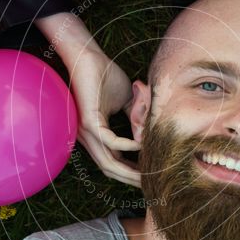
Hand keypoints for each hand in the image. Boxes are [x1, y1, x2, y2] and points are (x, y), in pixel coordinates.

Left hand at [70, 48, 141, 186]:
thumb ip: (136, 119)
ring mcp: (87, 132)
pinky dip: (128, 145)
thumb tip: (146, 136)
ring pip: (109, 162)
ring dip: (130, 169)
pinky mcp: (88, 122)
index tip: (150, 175)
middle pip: (111, 169)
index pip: (114, 163)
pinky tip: (140, 143)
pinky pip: (111, 142)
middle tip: (152, 182)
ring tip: (149, 170)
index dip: (132, 172)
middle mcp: (89, 139)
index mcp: (96, 135)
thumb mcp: (126, 101)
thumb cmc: (104, 76)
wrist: (88, 57)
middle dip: (133, 178)